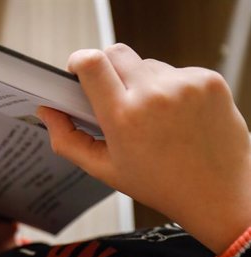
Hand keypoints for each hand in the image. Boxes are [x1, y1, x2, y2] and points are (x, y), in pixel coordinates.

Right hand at [36, 44, 250, 253]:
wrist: (219, 194)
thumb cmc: (159, 185)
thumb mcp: (104, 169)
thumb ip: (67, 140)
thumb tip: (46, 112)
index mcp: (123, 118)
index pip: (92, 63)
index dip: (79, 61)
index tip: (77, 69)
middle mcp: (154, 95)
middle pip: (116, 54)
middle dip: (108, 70)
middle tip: (113, 97)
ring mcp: (185, 84)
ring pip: (146, 64)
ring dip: (141, 83)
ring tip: (152, 118)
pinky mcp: (208, 81)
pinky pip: (175, 71)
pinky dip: (170, 88)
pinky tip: (176, 117)